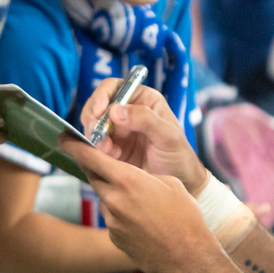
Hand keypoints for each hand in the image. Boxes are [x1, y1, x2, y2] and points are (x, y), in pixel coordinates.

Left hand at [60, 137, 219, 272]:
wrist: (187, 257)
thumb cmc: (184, 217)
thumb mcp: (169, 183)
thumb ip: (143, 175)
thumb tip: (132, 176)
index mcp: (127, 180)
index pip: (91, 158)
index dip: (75, 146)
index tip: (64, 138)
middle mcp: (114, 199)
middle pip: (94, 177)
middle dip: (97, 169)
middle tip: (106, 164)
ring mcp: (112, 221)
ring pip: (104, 198)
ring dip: (114, 194)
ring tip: (141, 201)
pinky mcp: (114, 237)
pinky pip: (111, 218)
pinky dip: (120, 214)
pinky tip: (141, 220)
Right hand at [78, 81, 208, 193]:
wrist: (180, 185)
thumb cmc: (180, 157)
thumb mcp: (168, 136)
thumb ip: (145, 119)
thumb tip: (116, 110)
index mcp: (144, 99)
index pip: (115, 87)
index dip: (102, 96)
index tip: (98, 111)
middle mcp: (129, 111)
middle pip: (98, 105)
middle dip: (94, 119)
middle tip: (97, 135)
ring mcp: (118, 130)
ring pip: (93, 125)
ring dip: (95, 136)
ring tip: (108, 150)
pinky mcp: (112, 148)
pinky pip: (94, 144)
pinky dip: (97, 150)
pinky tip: (112, 157)